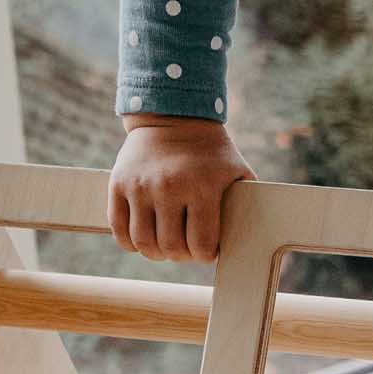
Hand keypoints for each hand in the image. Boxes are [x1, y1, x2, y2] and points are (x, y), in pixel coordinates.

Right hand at [110, 114, 255, 263]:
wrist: (173, 117)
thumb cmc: (211, 151)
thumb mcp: (236, 171)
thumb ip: (244, 202)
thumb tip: (254, 235)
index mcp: (202, 187)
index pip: (201, 244)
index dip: (205, 255)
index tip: (207, 251)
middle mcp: (168, 188)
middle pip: (171, 247)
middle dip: (181, 256)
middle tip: (186, 250)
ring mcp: (140, 186)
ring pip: (143, 243)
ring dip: (156, 253)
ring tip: (165, 247)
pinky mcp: (118, 184)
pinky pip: (118, 228)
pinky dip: (130, 242)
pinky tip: (143, 239)